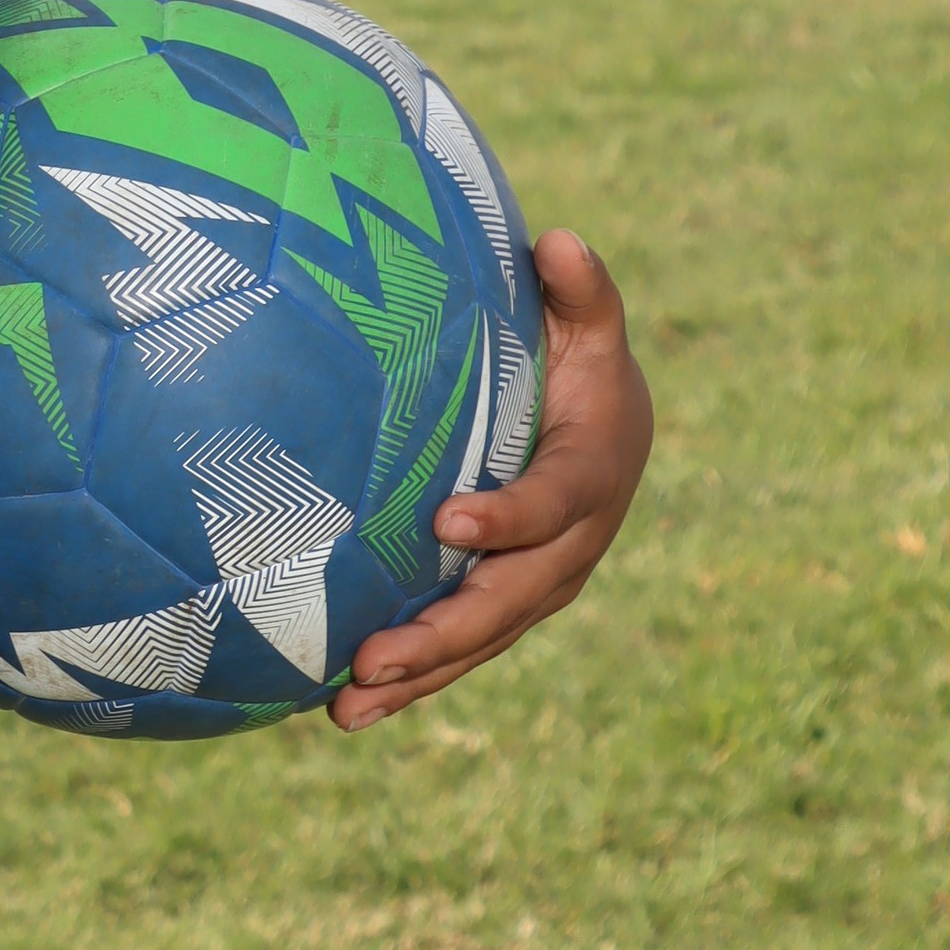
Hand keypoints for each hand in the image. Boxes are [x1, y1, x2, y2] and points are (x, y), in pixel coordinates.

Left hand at [330, 228, 652, 732]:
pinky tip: (342, 708)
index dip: (509, 517)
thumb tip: (560, 242)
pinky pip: (459, 651)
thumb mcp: (589, 324)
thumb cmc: (582, 364)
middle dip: (443, 633)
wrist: (607, 430)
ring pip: (479, 642)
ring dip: (416, 679)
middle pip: (509, 600)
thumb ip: (581, 291)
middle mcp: (570, 547)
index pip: (553, 504)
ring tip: (347, 707)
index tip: (450, 522)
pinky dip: (409, 684)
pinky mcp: (502, 606)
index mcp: (592, 475)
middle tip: (374, 655)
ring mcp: (536, 586)